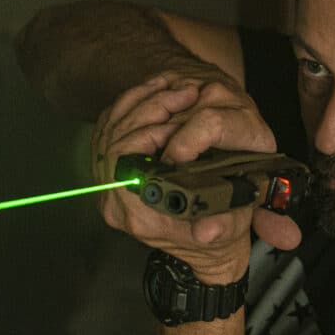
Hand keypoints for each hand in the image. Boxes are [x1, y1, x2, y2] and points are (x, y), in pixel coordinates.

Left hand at [92, 69, 301, 279]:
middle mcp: (115, 201)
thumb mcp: (226, 230)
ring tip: (176, 90)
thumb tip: (209, 231)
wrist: (205, 244)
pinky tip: (156, 91)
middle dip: (148, 110)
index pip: (123, 163)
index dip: (148, 134)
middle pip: (114, 140)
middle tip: (183, 95)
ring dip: (141, 102)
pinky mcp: (110, 171)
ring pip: (110, 129)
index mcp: (138, 216)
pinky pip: (109, 128)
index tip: (179, 119)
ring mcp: (107, 185)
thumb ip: (218, 228)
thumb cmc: (217, 233)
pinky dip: (130, 105)